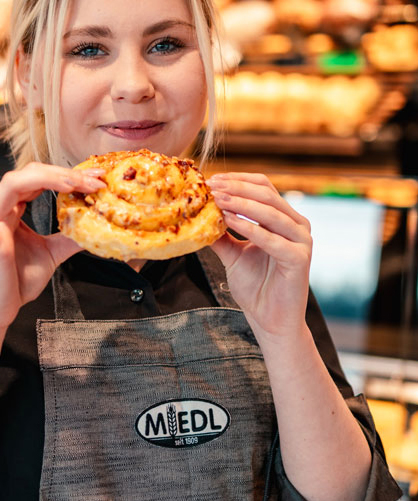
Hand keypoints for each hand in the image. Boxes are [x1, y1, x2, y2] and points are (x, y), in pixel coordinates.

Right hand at [0, 162, 105, 329]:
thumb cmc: (16, 282)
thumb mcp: (51, 254)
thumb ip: (69, 239)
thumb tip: (95, 229)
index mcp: (13, 210)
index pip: (41, 180)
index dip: (68, 174)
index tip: (98, 177)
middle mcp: (1, 211)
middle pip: (29, 175)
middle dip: (64, 173)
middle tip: (95, 179)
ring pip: (10, 185)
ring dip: (44, 179)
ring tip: (72, 183)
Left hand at [207, 173, 311, 343]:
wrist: (268, 319)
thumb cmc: (255, 286)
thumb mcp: (232, 254)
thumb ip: (220, 234)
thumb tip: (199, 214)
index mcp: (283, 218)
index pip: (263, 186)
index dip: (237, 180)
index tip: (212, 180)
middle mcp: (296, 225)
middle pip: (266, 194)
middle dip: (236, 188)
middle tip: (211, 187)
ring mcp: (301, 240)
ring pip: (270, 212)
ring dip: (241, 203)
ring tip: (217, 200)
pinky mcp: (300, 258)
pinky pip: (272, 239)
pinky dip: (249, 227)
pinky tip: (229, 221)